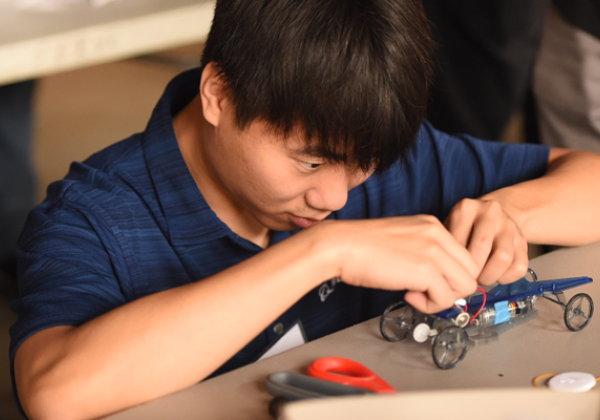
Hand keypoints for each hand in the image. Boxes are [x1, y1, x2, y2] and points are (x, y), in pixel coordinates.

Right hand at [319, 216, 479, 313]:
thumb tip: (435, 279)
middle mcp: (437, 234)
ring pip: (465, 286)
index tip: (430, 282)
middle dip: (451, 288)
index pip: (463, 256)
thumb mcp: (401, 240)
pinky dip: (428, 304)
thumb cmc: (361, 246)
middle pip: (470, 271)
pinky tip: (407, 294)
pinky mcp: (426, 270)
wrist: (340, 245)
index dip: (449, 275)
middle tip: (425, 291)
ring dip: (442, 297)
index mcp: (432, 225)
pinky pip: (445, 298)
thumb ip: (423, 253)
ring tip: (415, 293)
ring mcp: (434, 251)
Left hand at [444, 198, 527, 285]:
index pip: (458, 241)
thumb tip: (438, 280)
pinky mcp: (523, 240)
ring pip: (503, 258)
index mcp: (466, 208)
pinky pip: (519, 266)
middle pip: (481, 247)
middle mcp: (489, 212)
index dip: (453, 264)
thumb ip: (443, 248)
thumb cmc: (463, 228)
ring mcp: (509, 225)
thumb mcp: (448, 229)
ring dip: (489, 276)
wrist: (492, 215)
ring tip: (480, 279)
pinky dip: (506, 278)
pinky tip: (495, 276)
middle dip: (472, 271)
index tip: (450, 275)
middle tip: (466, 280)